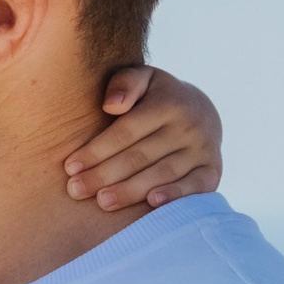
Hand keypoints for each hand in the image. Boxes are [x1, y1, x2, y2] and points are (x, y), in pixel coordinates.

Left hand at [64, 64, 223, 210]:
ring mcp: (203, 149)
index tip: (70, 166)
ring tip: (102, 202)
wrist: (202, 112)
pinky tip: (151, 204)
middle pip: (140, 156)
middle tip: (76, 190)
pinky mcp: (212, 170)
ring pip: (162, 174)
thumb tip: (111, 106)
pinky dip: (175, 196)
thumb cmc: (156, 97)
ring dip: (131, 190)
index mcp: (168, 103)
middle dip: (105, 175)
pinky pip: (194, 186)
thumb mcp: (142, 79)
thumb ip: (125, 83)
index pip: (126, 131)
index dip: (97, 150)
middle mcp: (189, 126)